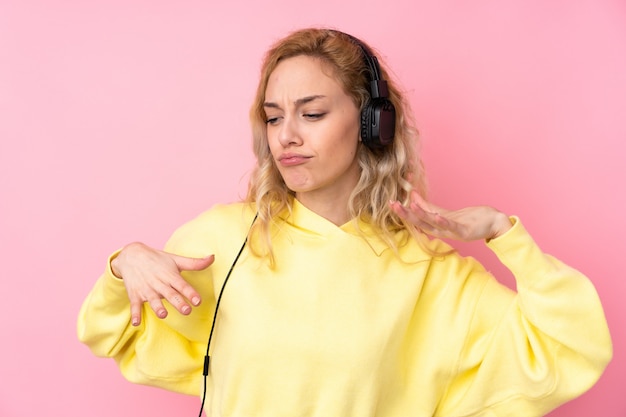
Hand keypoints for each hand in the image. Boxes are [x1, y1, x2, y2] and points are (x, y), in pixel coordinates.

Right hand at [111, 242, 214, 325]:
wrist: (131, 255)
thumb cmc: (158, 260)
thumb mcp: (176, 259)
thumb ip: (195, 263)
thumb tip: (213, 257)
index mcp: (170, 275)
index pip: (182, 285)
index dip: (190, 293)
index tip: (198, 301)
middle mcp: (159, 283)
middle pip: (170, 294)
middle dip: (178, 303)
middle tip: (187, 311)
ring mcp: (146, 289)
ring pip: (153, 300)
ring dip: (157, 307)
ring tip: (163, 314)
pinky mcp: (135, 294)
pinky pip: (134, 305)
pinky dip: (135, 314)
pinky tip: (136, 323)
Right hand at [389, 190, 511, 241]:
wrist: (491, 223)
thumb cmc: (469, 217)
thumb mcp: (444, 211)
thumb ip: (427, 205)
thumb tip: (412, 194)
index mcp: (434, 225)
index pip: (415, 217)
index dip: (403, 210)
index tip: (390, 201)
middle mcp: (440, 230)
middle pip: (419, 222)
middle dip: (405, 214)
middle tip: (392, 204)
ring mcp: (451, 232)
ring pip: (432, 224)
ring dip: (421, 215)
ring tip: (409, 206)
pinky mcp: (463, 231)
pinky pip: (451, 226)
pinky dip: (442, 221)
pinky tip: (435, 215)